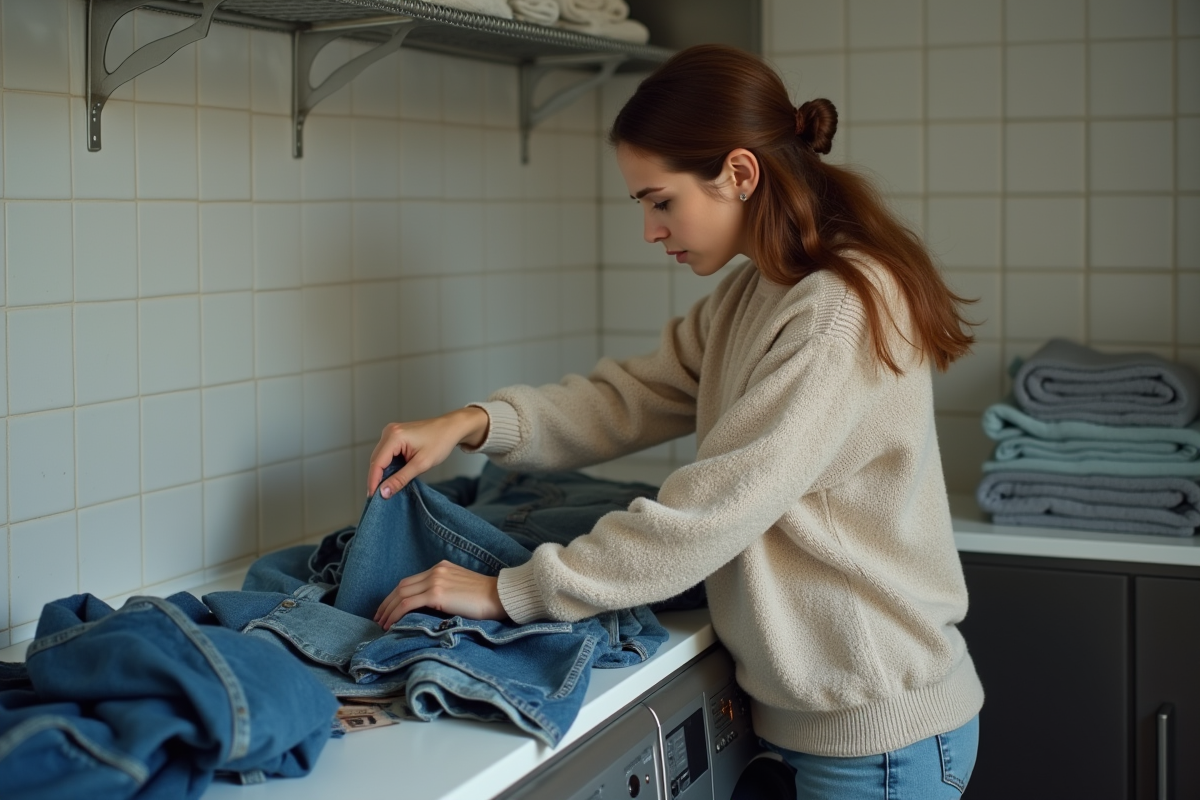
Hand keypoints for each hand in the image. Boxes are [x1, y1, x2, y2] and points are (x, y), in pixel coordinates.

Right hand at [367, 407, 489, 497]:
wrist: (451, 428)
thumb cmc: (440, 442)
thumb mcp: (421, 464)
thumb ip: (400, 479)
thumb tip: (383, 492)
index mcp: (394, 436)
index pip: (377, 463)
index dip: (373, 482)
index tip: (373, 498)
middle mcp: (389, 432)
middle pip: (376, 460)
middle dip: (376, 479)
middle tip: (380, 497)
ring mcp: (391, 433)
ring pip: (380, 458)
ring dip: (382, 473)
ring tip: (385, 489)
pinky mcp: (395, 436)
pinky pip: (386, 454)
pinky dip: (388, 466)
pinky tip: (392, 477)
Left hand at [374, 560, 506, 629]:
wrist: (501, 596)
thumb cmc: (487, 598)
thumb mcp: (462, 589)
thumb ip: (446, 592)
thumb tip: (430, 608)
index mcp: (442, 568)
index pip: (411, 581)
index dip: (396, 595)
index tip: (388, 608)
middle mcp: (436, 571)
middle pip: (401, 586)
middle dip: (387, 602)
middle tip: (378, 617)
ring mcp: (435, 580)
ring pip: (401, 594)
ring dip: (388, 610)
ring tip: (382, 624)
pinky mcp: (437, 593)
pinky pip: (407, 603)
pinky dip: (396, 613)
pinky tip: (391, 624)